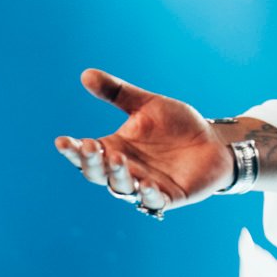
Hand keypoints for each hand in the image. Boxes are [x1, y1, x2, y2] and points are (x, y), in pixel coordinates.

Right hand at [52, 69, 234, 216]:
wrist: (214, 141)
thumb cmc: (178, 124)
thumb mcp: (147, 105)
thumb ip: (118, 92)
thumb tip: (85, 74)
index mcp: (115, 148)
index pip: (87, 153)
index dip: (73, 150)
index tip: (62, 141)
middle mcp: (126, 170)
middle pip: (98, 174)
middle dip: (92, 162)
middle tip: (90, 147)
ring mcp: (145, 186)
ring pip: (122, 188)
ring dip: (117, 176)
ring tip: (117, 158)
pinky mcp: (168, 198)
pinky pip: (154, 202)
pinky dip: (148, 196)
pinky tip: (146, 186)